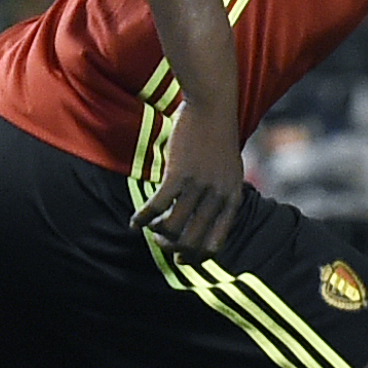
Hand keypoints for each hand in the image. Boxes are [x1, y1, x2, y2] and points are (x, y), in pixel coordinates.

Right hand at [129, 101, 243, 259]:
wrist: (213, 106)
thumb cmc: (218, 137)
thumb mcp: (229, 170)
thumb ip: (220, 193)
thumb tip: (204, 219)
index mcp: (233, 197)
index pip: (215, 243)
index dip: (195, 257)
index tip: (180, 260)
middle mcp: (218, 196)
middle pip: (191, 242)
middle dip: (172, 249)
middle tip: (159, 243)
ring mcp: (199, 186)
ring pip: (172, 229)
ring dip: (156, 234)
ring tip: (149, 228)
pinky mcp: (179, 174)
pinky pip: (156, 208)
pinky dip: (142, 219)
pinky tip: (134, 221)